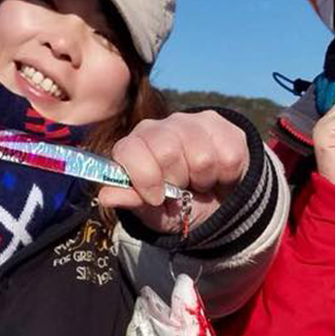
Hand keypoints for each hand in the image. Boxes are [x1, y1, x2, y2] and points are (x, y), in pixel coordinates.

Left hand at [99, 110, 248, 233]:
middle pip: (167, 151)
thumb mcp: (153, 212)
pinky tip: (219, 175)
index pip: (130, 149)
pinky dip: (226, 177)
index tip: (156, 197)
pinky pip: (228, 158)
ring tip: (201, 182)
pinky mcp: (226, 129)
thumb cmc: (179, 206)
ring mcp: (196, 123)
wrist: (220, 206)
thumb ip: (132, 202)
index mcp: (137, 144)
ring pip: (201, 157)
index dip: (144, 177)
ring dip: (203, 180)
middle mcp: (164, 126)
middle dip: (177, 180)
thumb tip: (106, 196)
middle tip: (182, 187)